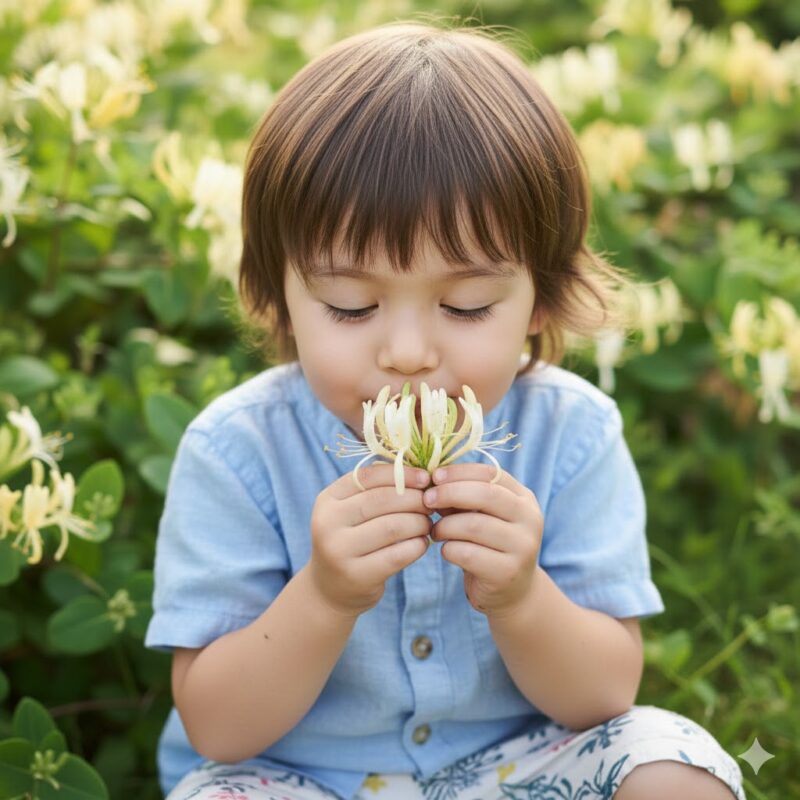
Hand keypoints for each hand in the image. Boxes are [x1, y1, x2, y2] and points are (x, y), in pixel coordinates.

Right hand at [309, 464, 432, 616]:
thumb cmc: (352, 540)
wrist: (331, 589)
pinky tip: (422, 543)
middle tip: (431, 503)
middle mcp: (327, 523)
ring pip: (393, 527)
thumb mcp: (351, 512)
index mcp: (328, 499)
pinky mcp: (357, 575)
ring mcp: (339, 551)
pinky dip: (417, 546)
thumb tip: (420, 471)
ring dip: (419, 522)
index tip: (426, 478)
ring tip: (427, 524)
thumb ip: (377, 490)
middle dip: (414, 499)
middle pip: (382, 500)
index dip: (401, 474)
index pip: (368, 476)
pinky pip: (398, 554)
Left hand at [423, 463, 543, 616]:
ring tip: (435, 531)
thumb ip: (462, 497)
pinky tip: (446, 551)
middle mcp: (530, 519)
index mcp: (523, 498)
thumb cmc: (489, 545)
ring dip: (445, 526)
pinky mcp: (508, 572)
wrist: (513, 592)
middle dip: (450, 493)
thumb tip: (431, 479)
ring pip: (474, 525)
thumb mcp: (480, 516)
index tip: (434, 476)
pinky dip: (449, 549)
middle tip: (427, 500)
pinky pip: (468, 554)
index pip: (491, 473)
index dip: (459, 472)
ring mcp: (523, 547)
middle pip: (486, 495)